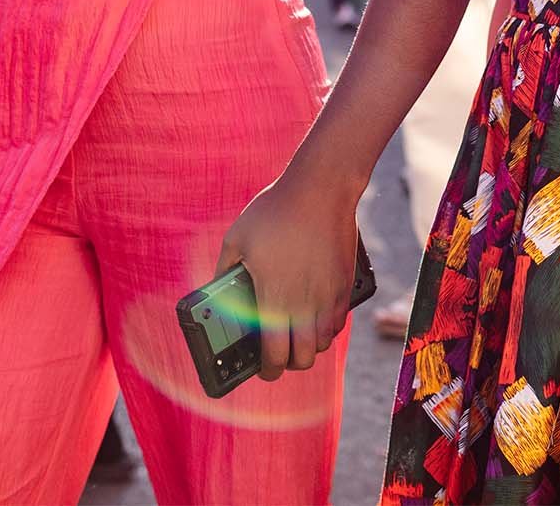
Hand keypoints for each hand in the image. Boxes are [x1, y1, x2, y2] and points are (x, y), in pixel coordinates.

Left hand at [213, 167, 362, 381]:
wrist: (321, 188)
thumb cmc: (275, 210)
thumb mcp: (237, 237)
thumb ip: (223, 269)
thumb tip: (216, 290)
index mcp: (274, 298)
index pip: (274, 356)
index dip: (267, 371)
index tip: (262, 369)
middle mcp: (304, 304)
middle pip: (303, 359)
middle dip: (289, 364)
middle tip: (278, 354)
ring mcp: (327, 296)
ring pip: (322, 344)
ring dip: (308, 346)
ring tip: (295, 335)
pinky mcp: (343, 284)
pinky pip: (337, 322)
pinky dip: (326, 328)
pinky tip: (314, 317)